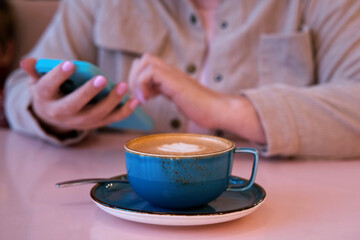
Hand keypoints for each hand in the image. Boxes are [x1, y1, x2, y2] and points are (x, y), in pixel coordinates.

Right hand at [20, 58, 138, 131]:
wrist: (54, 116)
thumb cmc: (50, 92)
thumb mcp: (38, 81)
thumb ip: (35, 71)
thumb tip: (27, 61)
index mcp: (45, 99)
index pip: (49, 87)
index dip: (58, 76)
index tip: (70, 64)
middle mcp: (62, 114)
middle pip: (75, 105)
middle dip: (88, 93)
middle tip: (102, 78)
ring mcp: (79, 122)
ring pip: (96, 115)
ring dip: (111, 102)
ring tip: (123, 86)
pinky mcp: (95, 124)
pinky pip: (110, 120)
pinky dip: (124, 112)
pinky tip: (135, 101)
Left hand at [128, 54, 222, 127]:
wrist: (215, 110)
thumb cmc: (199, 108)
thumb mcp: (176, 97)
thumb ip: (164, 91)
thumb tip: (150, 94)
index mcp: (170, 74)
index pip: (146, 63)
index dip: (138, 78)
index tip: (142, 97)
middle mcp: (170, 71)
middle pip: (143, 58)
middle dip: (134, 78)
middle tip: (140, 97)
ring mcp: (172, 74)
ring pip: (144, 61)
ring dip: (137, 80)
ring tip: (143, 98)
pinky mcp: (174, 81)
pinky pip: (150, 73)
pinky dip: (143, 86)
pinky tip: (148, 100)